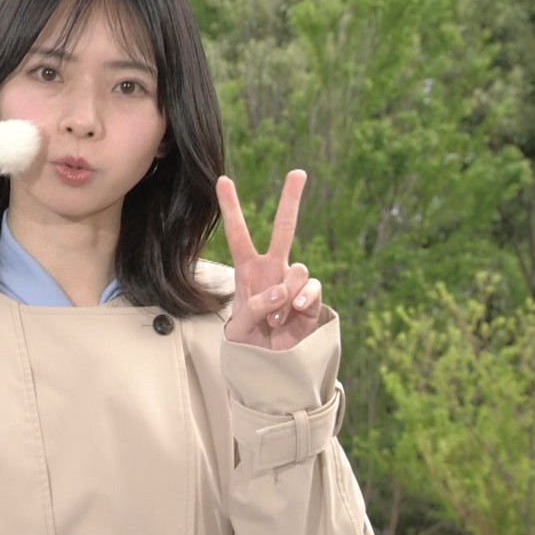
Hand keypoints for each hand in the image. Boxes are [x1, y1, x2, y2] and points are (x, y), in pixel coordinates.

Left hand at [216, 170, 323, 350]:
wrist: (271, 363)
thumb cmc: (248, 341)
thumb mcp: (240, 327)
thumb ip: (257, 308)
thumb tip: (284, 292)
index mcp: (248, 269)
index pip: (238, 233)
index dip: (231, 207)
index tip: (222, 180)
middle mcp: (273, 269)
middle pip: (284, 228)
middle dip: (291, 199)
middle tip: (298, 172)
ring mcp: (294, 283)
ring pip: (298, 270)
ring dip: (285, 295)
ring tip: (276, 318)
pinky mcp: (312, 299)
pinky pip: (312, 290)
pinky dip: (303, 302)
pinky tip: (295, 313)